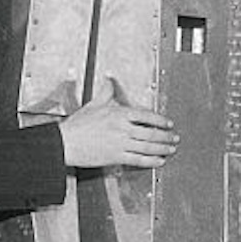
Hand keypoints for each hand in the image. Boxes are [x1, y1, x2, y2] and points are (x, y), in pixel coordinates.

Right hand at [57, 88, 178, 169]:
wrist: (66, 142)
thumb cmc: (77, 125)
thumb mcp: (94, 104)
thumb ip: (106, 92)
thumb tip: (110, 80)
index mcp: (119, 114)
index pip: (146, 115)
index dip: (160, 120)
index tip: (168, 123)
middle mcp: (122, 129)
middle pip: (151, 133)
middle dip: (166, 136)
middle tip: (175, 137)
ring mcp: (120, 144)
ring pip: (148, 147)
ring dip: (162, 148)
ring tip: (171, 148)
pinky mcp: (116, 157)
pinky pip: (138, 160)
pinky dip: (152, 161)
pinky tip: (159, 161)